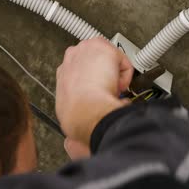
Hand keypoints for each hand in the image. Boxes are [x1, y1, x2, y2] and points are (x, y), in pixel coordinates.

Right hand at [56, 37, 132, 156]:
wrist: (84, 111)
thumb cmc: (76, 117)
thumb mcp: (68, 116)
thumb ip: (74, 114)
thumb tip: (73, 141)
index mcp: (63, 74)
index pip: (82, 67)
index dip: (95, 78)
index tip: (101, 90)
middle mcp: (72, 57)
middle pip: (96, 57)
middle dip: (106, 71)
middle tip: (111, 89)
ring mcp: (86, 51)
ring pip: (110, 57)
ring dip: (116, 72)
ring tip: (114, 89)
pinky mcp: (101, 47)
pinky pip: (123, 61)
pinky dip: (125, 74)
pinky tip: (118, 86)